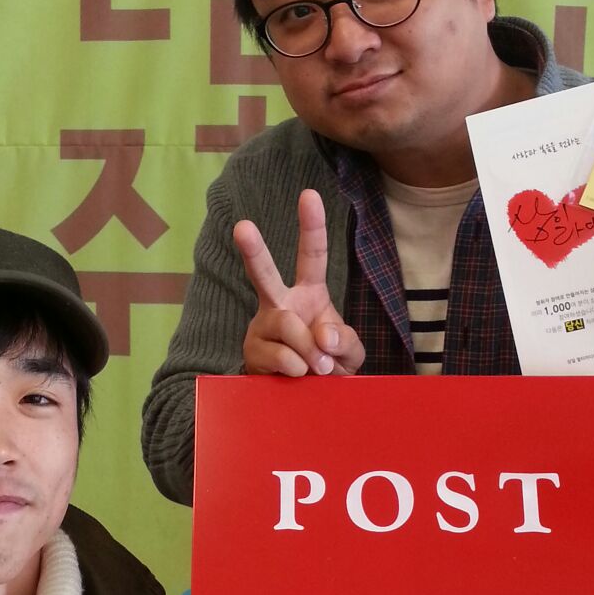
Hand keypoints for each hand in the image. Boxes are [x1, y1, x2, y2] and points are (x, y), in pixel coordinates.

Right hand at [234, 189, 364, 376]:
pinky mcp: (252, 353)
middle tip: (243, 227)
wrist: (302, 399)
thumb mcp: (351, 353)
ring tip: (316, 367)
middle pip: (264, 274)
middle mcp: (280, 303)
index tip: (309, 195)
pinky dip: (300, 370)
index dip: (312, 226)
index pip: (312, 255)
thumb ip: (347, 341)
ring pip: (287, 326)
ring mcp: (263, 327)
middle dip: (253, 250)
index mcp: (309, 293)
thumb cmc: (327, 366)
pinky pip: (282, 357)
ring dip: (310, 352)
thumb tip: (322, 337)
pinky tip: (299, 376)